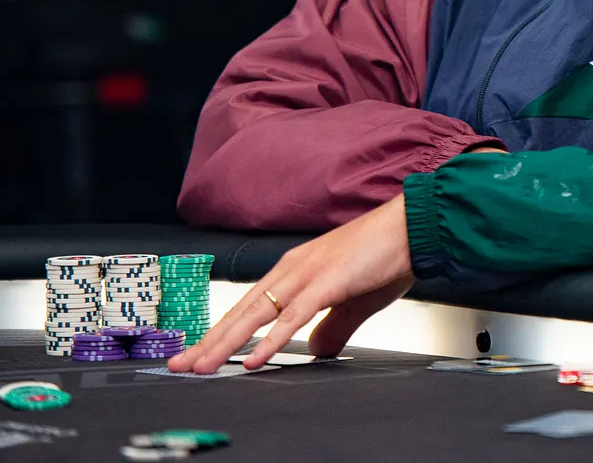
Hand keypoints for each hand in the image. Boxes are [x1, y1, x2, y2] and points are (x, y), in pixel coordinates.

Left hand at [168, 195, 413, 373]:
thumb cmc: (387, 256)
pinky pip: (292, 317)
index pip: (249, 308)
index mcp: (296, 272)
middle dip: (209, 340)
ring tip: (201, 366)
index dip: (222, 332)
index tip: (199, 353)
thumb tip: (314, 350)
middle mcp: (292, 270)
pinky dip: (270, 340)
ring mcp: (307, 274)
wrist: (413, 226)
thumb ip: (333, 327)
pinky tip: (253, 359)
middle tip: (179, 365)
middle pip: (241, 311)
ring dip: (226, 343)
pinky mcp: (326, 282)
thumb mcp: (354, 300)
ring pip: (256, 315)